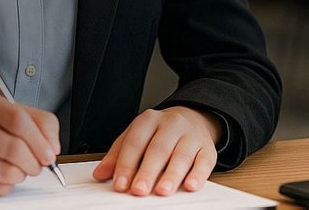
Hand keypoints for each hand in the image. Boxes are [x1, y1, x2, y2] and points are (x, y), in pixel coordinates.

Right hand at [0, 87, 60, 195]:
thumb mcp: (3, 110)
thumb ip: (35, 120)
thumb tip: (52, 145)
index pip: (18, 119)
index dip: (40, 139)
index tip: (50, 152)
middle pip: (15, 148)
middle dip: (35, 161)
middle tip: (38, 164)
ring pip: (9, 171)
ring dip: (22, 174)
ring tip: (18, 167)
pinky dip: (7, 184)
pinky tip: (0, 174)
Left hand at [92, 106, 222, 195]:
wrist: (193, 118)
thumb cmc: (160, 133)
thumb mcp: (136, 136)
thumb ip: (118, 155)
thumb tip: (100, 174)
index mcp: (149, 120)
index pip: (135, 142)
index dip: (127, 164)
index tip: (120, 184)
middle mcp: (171, 125)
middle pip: (158, 148)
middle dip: (148, 171)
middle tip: (139, 190)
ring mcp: (191, 136)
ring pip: (182, 155)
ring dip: (172, 175)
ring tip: (162, 191)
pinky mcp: (208, 148)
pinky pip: (204, 161)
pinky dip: (198, 175)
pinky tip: (190, 185)